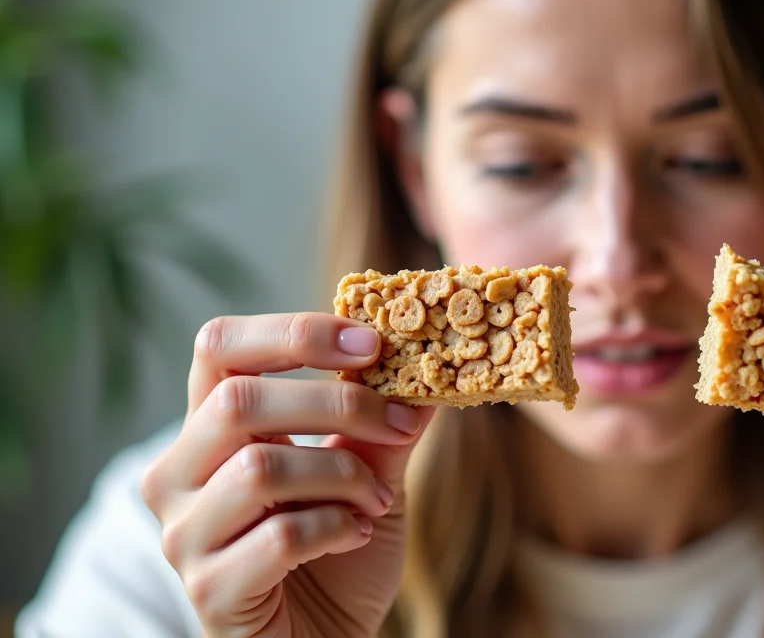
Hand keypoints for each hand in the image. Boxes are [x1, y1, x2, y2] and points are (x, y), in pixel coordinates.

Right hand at [140, 313, 433, 637]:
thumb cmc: (338, 556)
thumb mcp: (370, 478)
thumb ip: (384, 426)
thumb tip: (428, 367)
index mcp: (208, 431)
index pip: (218, 347)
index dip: (292, 333)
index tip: (369, 342)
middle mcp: (177, 475)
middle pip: (237, 403)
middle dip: (336, 405)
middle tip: (401, 423)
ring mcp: (183, 535)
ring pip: (259, 470)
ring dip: (342, 477)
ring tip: (377, 501)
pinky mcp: (208, 589)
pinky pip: (278, 537)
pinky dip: (335, 529)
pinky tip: (354, 537)